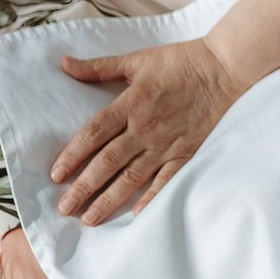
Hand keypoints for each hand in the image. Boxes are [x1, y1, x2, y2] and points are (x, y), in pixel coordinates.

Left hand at [49, 39, 246, 225]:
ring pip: (132, 176)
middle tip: (65, 208)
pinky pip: (166, 179)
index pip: (94, 134)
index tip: (56, 175)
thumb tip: (65, 64)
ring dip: (109, 198)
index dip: (73, 155)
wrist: (223, 68)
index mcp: (130, 104)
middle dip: (84, 187)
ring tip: (90, 218)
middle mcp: (145, 128)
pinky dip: (152, 197)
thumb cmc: (179, 61)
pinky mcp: (186, 151)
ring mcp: (166, 143)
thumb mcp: (137, 59)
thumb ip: (99, 67)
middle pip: (108, 161)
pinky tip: (136, 214)